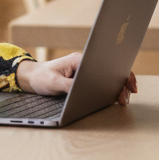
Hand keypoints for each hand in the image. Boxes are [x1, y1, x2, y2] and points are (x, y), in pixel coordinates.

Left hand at [15, 54, 137, 105]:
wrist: (31, 78)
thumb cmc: (41, 78)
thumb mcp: (53, 83)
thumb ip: (70, 87)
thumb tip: (88, 92)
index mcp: (80, 60)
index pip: (105, 64)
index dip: (119, 74)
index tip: (127, 85)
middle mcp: (85, 64)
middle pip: (109, 71)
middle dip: (122, 83)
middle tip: (126, 96)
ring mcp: (86, 72)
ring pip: (107, 78)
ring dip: (118, 88)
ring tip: (123, 99)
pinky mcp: (84, 81)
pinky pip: (100, 84)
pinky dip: (110, 90)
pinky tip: (116, 98)